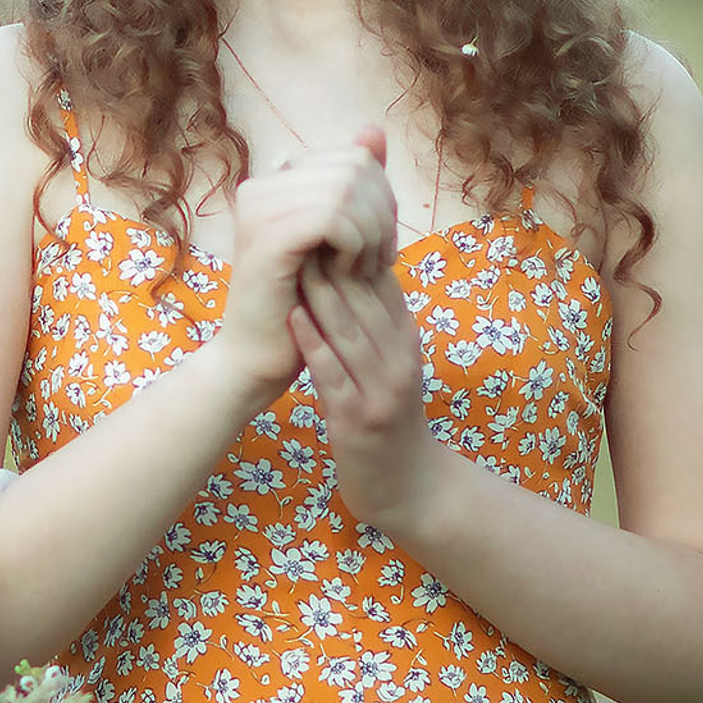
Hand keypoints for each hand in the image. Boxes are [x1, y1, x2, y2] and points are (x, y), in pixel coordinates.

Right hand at [208, 123, 398, 413]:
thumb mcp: (337, 237)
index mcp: (275, 180)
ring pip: (348, 190)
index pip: (355, 157)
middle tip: (377, 258)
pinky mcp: (266, 237)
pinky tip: (349, 271)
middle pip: (355, 168)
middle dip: (381, 214)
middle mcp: (261, 185)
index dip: (381, 197)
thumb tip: (374, 130)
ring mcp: (259, 208)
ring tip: (363, 268)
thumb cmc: (300, 304)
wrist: (257, 358)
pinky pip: (333, 217)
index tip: (379, 241)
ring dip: (371, 232)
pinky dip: (355, 245)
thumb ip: (355, 185)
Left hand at [289, 243, 432, 536]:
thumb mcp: (393, 363)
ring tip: (295, 257)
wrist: (409, 487)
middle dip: (333, 260)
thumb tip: (349, 266)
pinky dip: (313, 343)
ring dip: (321, 293)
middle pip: (366, 300)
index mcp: (407, 341)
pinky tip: (294, 318)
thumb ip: (376, 320)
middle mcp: (400, 360)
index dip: (354, 247)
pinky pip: (333, 374)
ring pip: (350, 331)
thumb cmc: (390, 417)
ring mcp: (381, 390)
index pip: (382, 283)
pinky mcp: (357, 419)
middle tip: (303, 223)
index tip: (325, 215)